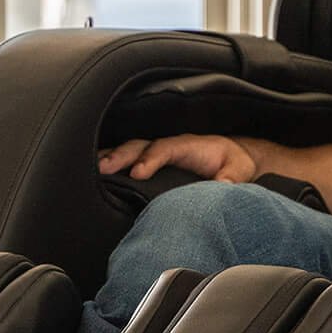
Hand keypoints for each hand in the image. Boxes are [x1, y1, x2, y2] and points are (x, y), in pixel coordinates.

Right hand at [96, 134, 260, 183]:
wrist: (233, 159)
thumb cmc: (233, 163)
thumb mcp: (238, 170)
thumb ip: (230, 177)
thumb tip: (222, 186)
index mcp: (188, 146)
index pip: (164, 148)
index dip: (149, 159)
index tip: (137, 173)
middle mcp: (168, 147)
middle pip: (140, 146)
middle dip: (120, 155)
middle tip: (103, 168)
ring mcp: (158, 153)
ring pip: (130, 151)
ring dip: (111, 158)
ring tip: (93, 170)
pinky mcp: (153, 162)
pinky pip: (130, 160)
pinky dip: (112, 163)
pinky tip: (96, 172)